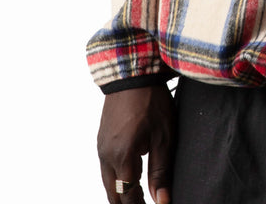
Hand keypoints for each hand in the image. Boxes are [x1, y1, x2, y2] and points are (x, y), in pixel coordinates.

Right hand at [97, 85, 174, 203]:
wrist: (133, 74)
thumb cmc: (152, 102)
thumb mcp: (164, 136)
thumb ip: (161, 171)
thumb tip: (162, 201)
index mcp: (122, 157)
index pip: (127, 196)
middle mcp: (106, 156)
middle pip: (113, 194)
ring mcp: (101, 148)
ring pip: (108, 183)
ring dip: (121, 193)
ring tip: (137, 198)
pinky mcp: (101, 140)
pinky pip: (106, 168)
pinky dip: (116, 179)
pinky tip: (128, 179)